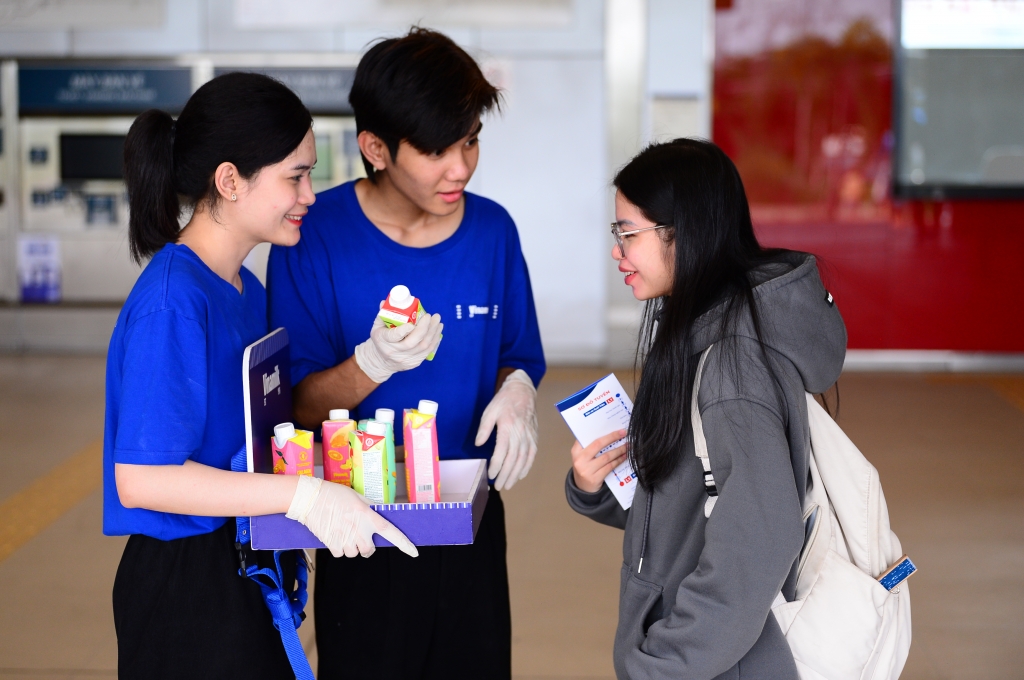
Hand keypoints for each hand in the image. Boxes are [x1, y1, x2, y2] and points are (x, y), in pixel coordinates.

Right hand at [286, 476, 417, 558]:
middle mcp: (359, 530)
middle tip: (357, 534)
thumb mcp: (357, 498)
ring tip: (342, 531)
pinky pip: (340, 554)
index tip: (414, 552)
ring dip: (351, 546)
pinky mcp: (333, 545)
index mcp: (368, 516)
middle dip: (365, 546)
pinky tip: (334, 535)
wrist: (310, 498)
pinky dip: (338, 547)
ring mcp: (346, 539)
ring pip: (354, 553)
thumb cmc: (334, 495)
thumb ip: (370, 510)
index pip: (390, 532)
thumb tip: (380, 514)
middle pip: (369, 550)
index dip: (403, 543)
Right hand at [353, 310, 442, 383]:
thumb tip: (387, 301)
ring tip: (438, 321)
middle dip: (424, 328)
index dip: (405, 329)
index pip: (394, 335)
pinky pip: (427, 351)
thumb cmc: (381, 340)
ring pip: (423, 346)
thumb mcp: (377, 326)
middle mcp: (394, 352)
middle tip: (431, 316)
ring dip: (433, 332)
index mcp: (383, 340)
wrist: (382, 361)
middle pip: (412, 342)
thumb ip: (384, 313)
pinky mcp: (414, 363)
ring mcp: (405, 359)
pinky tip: (437, 331)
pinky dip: (434, 340)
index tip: (413, 321)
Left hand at [475, 369, 537, 490]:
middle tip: (498, 486)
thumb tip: (478, 444)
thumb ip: (484, 428)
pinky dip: (527, 466)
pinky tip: (521, 475)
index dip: (496, 465)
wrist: (523, 392)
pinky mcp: (534, 437)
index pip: (502, 452)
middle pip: (513, 459)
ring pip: (523, 460)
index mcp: (508, 427)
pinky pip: (532, 455)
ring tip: (508, 485)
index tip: (490, 475)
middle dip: (505, 475)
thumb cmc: (504, 401)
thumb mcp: (489, 411)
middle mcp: (520, 434)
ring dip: (516, 474)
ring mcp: (529, 436)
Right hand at [570, 429, 628, 492]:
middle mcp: (580, 459)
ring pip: (607, 456)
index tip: (616, 429)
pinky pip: (610, 467)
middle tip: (623, 433)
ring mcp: (587, 470)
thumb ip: (591, 447)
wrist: (582, 488)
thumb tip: (609, 435)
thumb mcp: (583, 456)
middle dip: (613, 437)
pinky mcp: (595, 478)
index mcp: (576, 450)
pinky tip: (624, 457)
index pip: (589, 437)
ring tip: (627, 446)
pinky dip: (618, 461)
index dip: (604, 433)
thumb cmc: (585, 468)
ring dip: (619, 450)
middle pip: (598, 444)